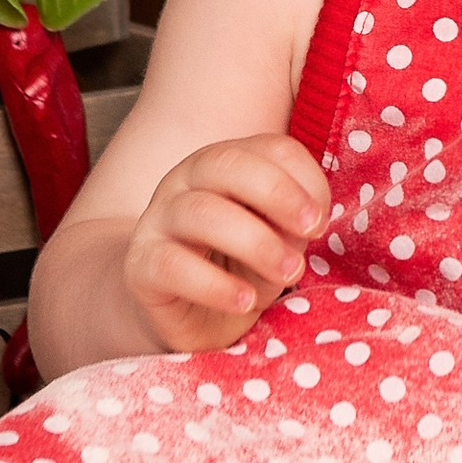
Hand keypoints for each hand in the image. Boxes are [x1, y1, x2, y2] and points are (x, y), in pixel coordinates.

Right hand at [123, 135, 330, 355]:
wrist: (183, 315)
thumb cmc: (236, 268)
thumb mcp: (276, 241)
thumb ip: (291, 224)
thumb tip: (310, 219)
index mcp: (226, 164)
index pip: (267, 147)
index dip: (302, 176)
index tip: (321, 218)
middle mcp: (186, 180)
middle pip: (225, 163)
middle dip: (277, 193)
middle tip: (311, 230)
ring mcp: (158, 220)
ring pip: (200, 211)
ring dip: (255, 242)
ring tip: (288, 273)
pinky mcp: (140, 265)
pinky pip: (172, 265)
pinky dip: (215, 285)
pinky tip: (243, 301)